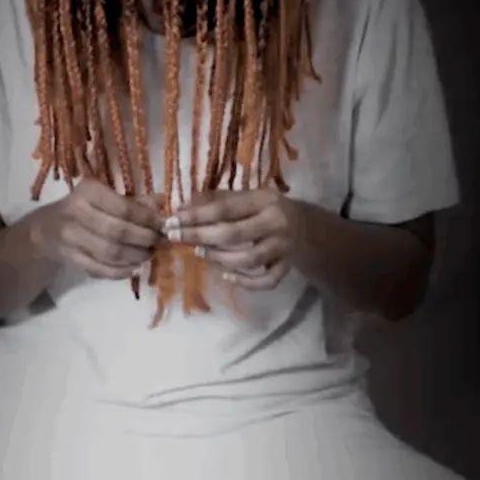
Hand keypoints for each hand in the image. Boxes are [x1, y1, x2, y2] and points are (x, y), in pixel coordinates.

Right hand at [21, 179, 163, 279]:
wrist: (46, 229)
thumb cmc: (83, 208)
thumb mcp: (105, 197)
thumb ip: (133, 201)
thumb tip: (162, 204)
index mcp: (88, 192)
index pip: (123, 208)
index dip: (147, 220)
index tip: (163, 226)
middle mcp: (76, 212)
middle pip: (117, 232)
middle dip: (143, 240)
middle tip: (158, 243)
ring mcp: (71, 238)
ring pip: (109, 253)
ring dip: (135, 257)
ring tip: (149, 255)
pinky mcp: (70, 258)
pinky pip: (99, 269)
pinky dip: (120, 272)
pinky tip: (134, 268)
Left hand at [173, 187, 300, 289]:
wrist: (307, 227)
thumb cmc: (267, 209)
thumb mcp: (249, 197)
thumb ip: (219, 201)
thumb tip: (182, 207)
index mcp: (264, 200)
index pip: (225, 209)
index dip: (196, 216)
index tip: (172, 220)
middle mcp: (276, 223)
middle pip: (232, 235)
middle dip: (199, 237)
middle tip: (174, 237)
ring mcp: (283, 247)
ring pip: (247, 260)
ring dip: (218, 259)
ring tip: (199, 252)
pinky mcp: (287, 267)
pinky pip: (266, 281)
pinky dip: (245, 282)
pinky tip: (227, 276)